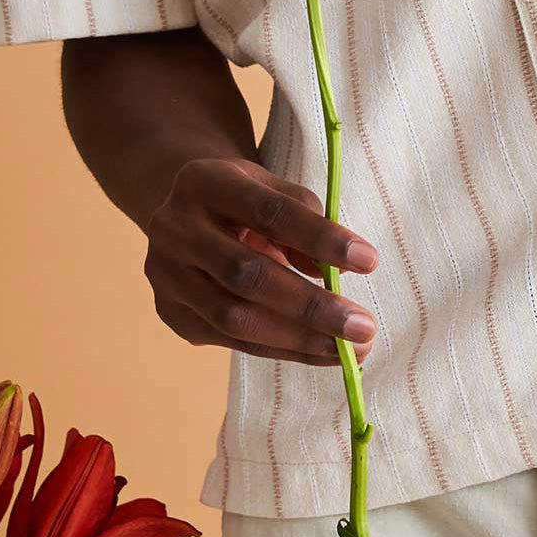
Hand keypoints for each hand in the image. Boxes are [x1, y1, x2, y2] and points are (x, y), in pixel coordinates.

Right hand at [144, 155, 380, 366]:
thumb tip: (334, 274)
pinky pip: (231, 341)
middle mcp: (176, 229)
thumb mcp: (268, 187)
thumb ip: (304, 218)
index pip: (269, 212)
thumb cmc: (239, 199)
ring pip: (235, 318)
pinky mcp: (171, 314)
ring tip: (348, 351)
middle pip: (248, 274)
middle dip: (311, 306)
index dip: (320, 237)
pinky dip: (280, 349)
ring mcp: (167, 276)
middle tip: (363, 327)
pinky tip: (317, 353)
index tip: (369, 261)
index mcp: (204, 182)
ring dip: (298, 340)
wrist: (177, 210)